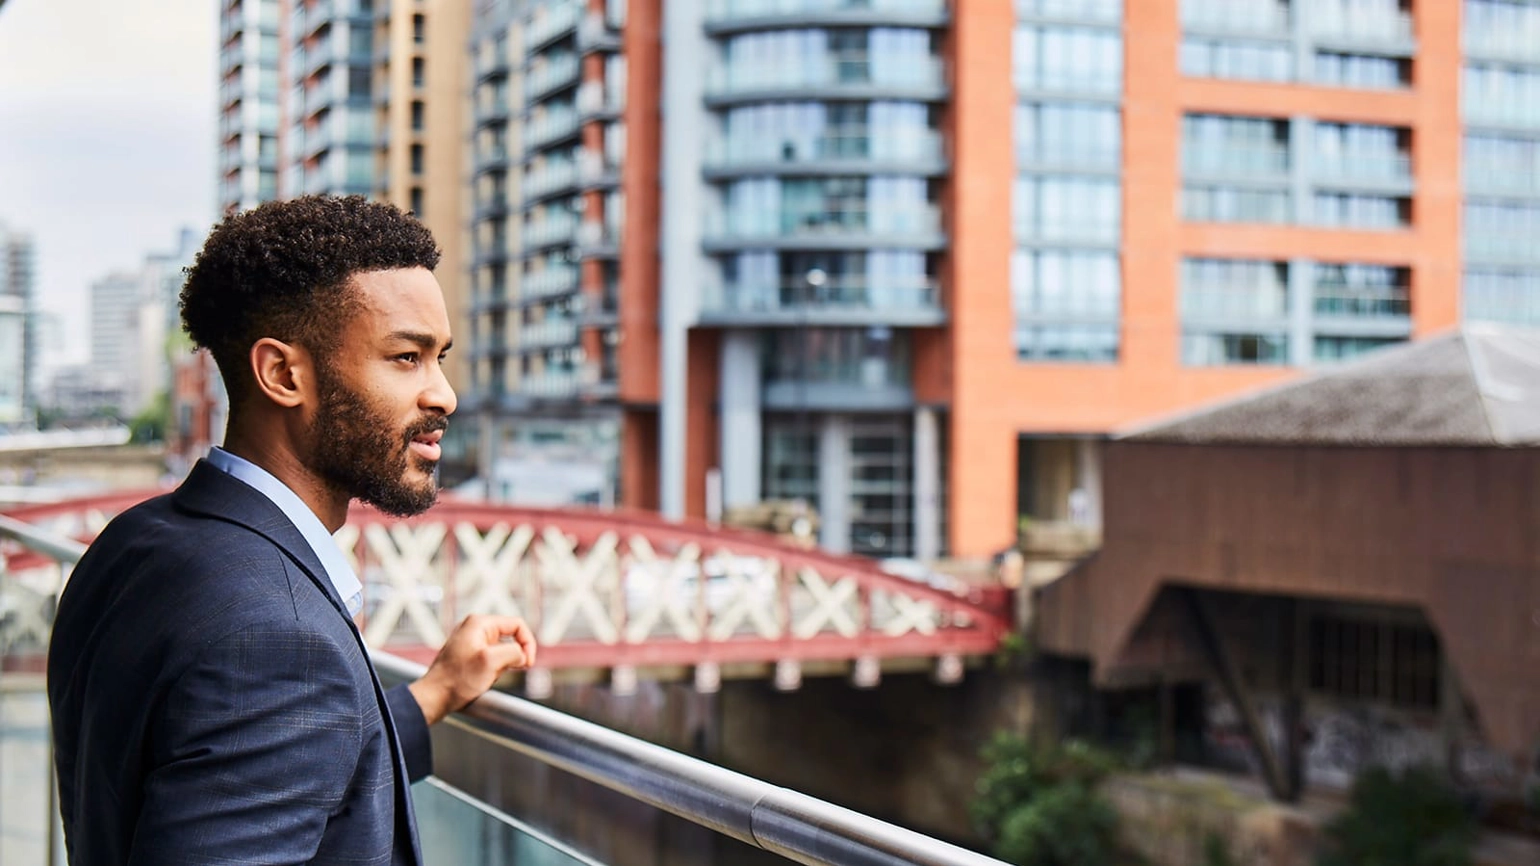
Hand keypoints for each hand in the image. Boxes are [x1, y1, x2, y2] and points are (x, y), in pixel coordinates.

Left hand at [408, 615, 536, 724]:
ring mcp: (471, 642)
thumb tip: (522, 655)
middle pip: (510, 637)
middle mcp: (474, 628)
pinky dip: (494, 670)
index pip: (517, 625)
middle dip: (512, 657)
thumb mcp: (491, 662)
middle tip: (505, 671)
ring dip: (502, 666)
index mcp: (479, 623)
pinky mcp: (469, 655)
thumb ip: (514, 651)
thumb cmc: (456, 680)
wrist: (434, 698)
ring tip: (487, 677)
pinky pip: (492, 660)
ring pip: (502, 650)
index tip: (527, 663)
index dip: (527, 643)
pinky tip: (483, 680)